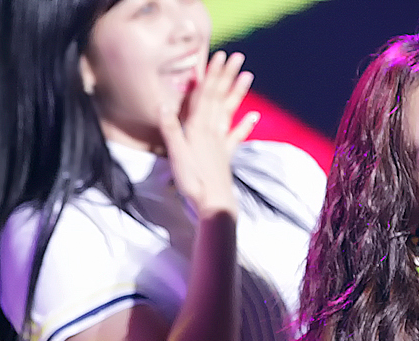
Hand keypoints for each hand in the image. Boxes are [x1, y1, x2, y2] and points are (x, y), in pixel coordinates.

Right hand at [159, 51, 259, 219]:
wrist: (214, 205)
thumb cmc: (193, 182)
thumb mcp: (177, 155)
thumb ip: (171, 130)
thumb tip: (163, 104)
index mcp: (198, 128)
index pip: (205, 95)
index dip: (212, 75)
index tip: (220, 56)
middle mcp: (211, 131)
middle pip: (219, 98)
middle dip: (227, 76)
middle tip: (237, 56)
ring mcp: (221, 143)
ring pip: (229, 111)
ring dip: (238, 93)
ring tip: (248, 76)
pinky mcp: (226, 156)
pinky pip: (236, 136)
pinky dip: (245, 125)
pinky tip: (255, 115)